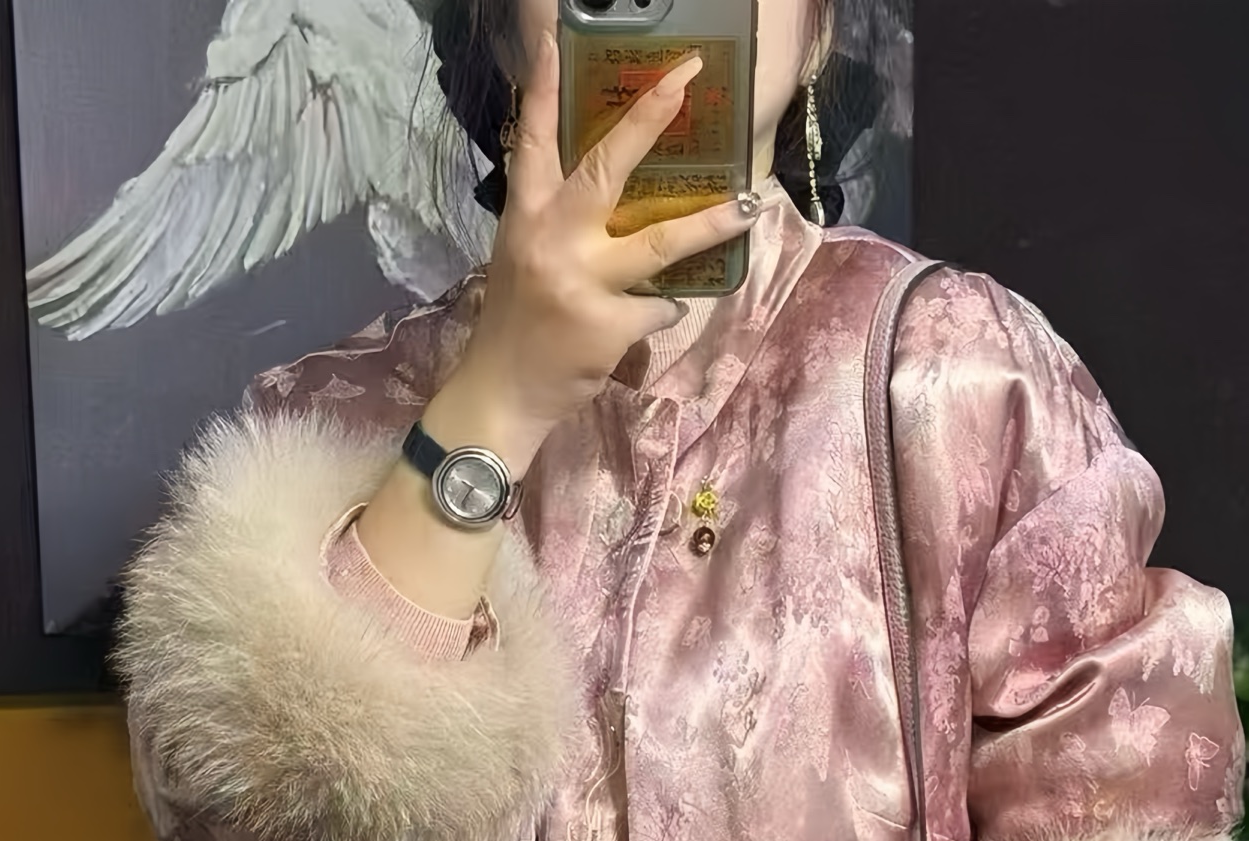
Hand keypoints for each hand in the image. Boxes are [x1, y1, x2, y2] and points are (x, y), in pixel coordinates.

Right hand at [449, 30, 762, 446]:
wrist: (503, 393)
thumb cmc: (516, 324)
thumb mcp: (523, 256)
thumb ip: (557, 221)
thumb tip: (612, 194)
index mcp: (526, 216)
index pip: (534, 139)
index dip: (544, 88)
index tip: (557, 39)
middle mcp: (553, 239)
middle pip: (609, 168)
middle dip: (649, 119)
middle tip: (686, 81)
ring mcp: (582, 282)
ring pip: (660, 242)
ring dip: (709, 225)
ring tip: (746, 208)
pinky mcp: (608, 325)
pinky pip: (659, 305)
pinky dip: (662, 307)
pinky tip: (648, 315)